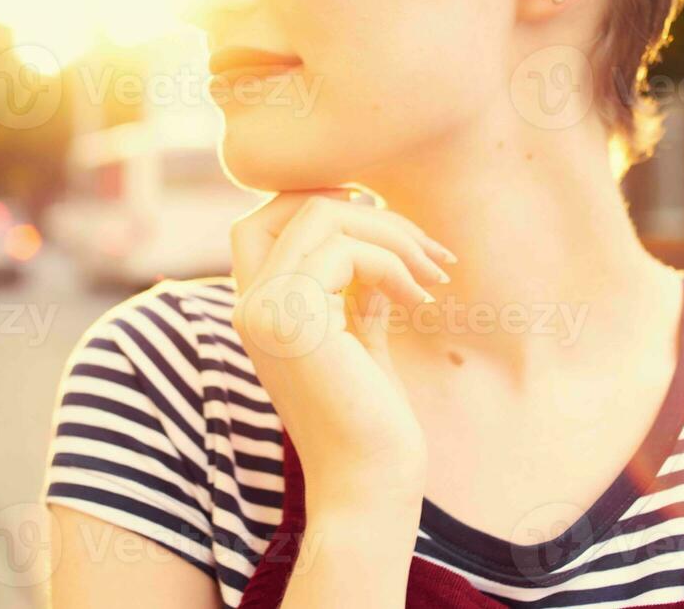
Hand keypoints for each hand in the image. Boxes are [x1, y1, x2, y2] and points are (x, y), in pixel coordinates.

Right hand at [229, 189, 456, 517]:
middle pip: (296, 206)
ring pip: (323, 216)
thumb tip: (374, 232)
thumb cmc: (371, 421)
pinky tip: (421, 301)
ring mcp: (264, 310)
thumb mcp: (359, 337)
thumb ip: (356, 288)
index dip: (316, 200)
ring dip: (392, 234)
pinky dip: (394, 263)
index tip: (378, 220)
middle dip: (371, 213)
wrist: (369, 484)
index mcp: (258, 309)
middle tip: (427, 251)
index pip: (261, 220)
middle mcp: (249, 305)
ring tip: (434, 275)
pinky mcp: (293, 321)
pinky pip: (346, 250)